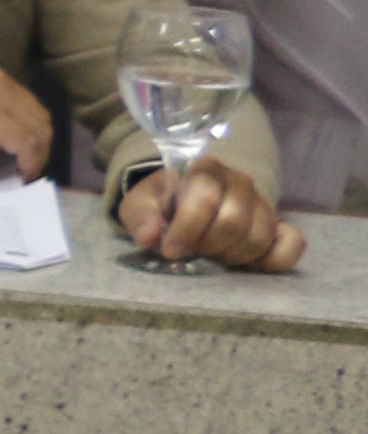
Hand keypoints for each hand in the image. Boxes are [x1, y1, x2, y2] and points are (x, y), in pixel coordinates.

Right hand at [0, 66, 53, 177]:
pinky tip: (21, 172)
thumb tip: (19, 140)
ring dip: (37, 156)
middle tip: (30, 167)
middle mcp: (0, 84)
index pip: (32, 108)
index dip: (37, 134)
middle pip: (40, 120)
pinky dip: (29, 161)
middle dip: (41, 146)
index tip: (30, 155)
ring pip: (37, 133)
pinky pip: (26, 144)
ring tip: (26, 172)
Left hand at [116, 160, 306, 272]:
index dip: (186, 230)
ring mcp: (264, 203)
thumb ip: (141, 218)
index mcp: (205, 170)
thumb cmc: (162, 204)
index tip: (170, 251)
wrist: (187, 201)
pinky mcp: (281, 225)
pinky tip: (248, 263)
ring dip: (231, 257)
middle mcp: (240, 182)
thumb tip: (150, 238)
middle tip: (192, 252)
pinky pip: (293, 244)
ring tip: (212, 254)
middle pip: (233, 223)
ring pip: (258, 239)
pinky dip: (274, 260)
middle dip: (208, 246)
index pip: (205, 199)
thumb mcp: (140, 205)